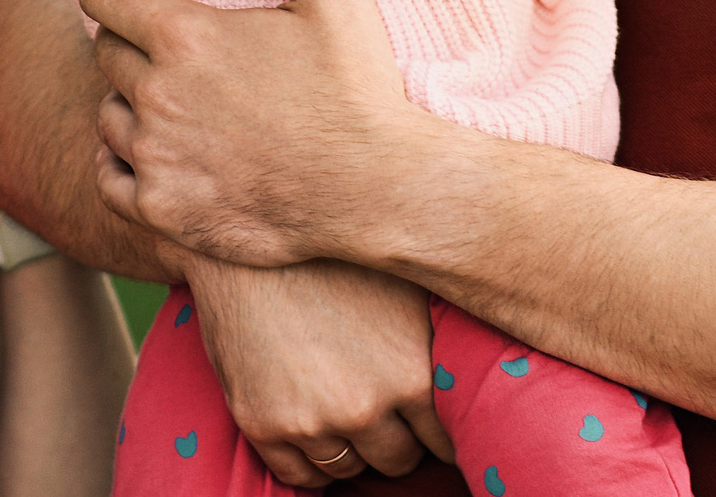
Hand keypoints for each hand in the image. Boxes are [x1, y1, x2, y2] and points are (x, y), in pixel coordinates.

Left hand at [86, 0, 420, 267]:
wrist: (380, 191)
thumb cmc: (361, 89)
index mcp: (186, 37)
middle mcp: (157, 95)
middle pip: (106, 54)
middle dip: (130, 46)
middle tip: (169, 56)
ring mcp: (155, 157)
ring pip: (108, 117)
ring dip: (131, 107)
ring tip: (172, 109)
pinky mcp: (161, 210)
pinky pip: (109, 181)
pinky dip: (124, 167)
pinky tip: (155, 158)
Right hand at [182, 254, 454, 486]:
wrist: (243, 241)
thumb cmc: (328, 255)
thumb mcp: (401, 285)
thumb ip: (436, 338)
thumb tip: (473, 368)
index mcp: (410, 373)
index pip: (443, 438)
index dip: (435, 428)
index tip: (425, 417)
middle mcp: (365, 406)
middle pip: (398, 458)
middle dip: (395, 437)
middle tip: (383, 409)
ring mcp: (311, 421)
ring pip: (350, 467)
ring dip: (352, 446)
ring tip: (344, 408)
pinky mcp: (263, 424)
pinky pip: (300, 476)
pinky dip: (311, 462)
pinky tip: (314, 431)